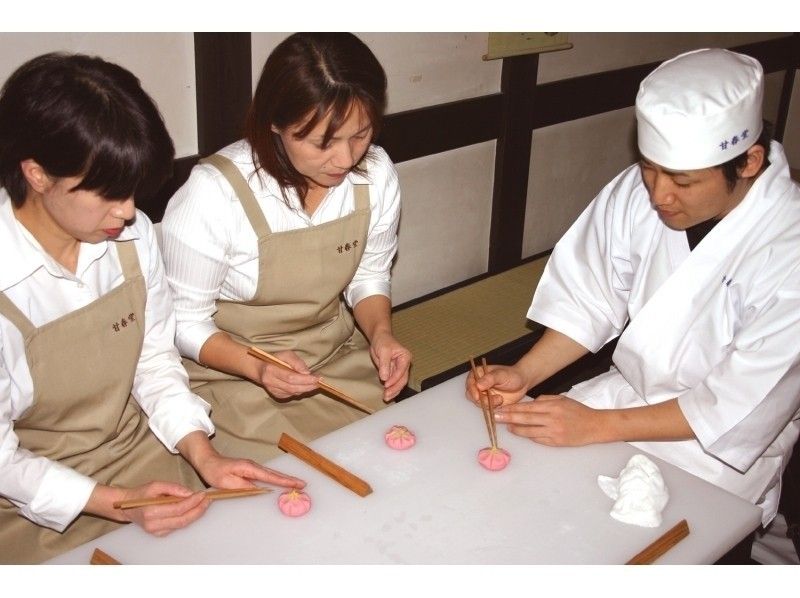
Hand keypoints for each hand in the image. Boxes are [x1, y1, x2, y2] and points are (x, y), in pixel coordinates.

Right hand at [88, 481, 209, 536]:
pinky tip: (195, 509)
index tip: (203, 494)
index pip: (178, 509)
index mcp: (151, 512)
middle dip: (198, 510)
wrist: (127, 507)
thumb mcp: (156, 485)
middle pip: (183, 520)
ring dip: (196, 514)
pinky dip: (188, 518)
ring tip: (205, 503)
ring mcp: (157, 532)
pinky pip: (178, 526)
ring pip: (182, 525)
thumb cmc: (141, 494)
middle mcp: (154, 525)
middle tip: (208, 500)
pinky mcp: (160, 535)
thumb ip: (173, 488)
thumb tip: (190, 493)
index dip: (193, 502)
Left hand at [177, 431, 304, 489]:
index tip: (298, 484)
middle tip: (303, 484)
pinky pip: (267, 475)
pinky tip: (281, 483)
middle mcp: (254, 466)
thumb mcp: (227, 483)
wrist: (208, 462)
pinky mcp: (251, 470)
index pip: (271, 476)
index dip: (285, 481)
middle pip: (275, 473)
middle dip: (290, 479)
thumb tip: (261, 490)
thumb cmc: (216, 472)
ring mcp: (253, 467)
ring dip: (285, 479)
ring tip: (296, 484)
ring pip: (272, 474)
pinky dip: (277, 478)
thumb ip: (244, 486)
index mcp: (250, 468)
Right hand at [252, 350, 319, 398]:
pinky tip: (306, 386)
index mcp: (271, 370)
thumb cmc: (275, 359)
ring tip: (315, 383)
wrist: (260, 369)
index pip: (291, 377)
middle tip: (319, 382)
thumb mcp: (286, 354)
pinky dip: (300, 391)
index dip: (305, 379)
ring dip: (306, 389)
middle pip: (293, 387)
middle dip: (308, 385)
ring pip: (293, 393)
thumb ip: (296, 362)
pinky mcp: (276, 395)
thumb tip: (307, 373)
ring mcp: (272, 390)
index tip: (317, 377)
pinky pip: (291, 395)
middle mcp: (270, 382)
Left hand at [369, 330, 411, 400]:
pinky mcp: (394, 373)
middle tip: (386, 395)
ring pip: (399, 383)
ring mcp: (399, 369)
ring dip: (393, 391)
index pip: (402, 371)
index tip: (386, 384)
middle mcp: (405, 364)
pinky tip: (387, 394)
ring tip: (386, 397)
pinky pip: (394, 382)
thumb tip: (385, 377)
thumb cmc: (383, 341)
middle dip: (395, 388)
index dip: (394, 379)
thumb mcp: (383, 351)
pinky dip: (391, 389)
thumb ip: (385, 364)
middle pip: (402, 379)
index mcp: (405, 357)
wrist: (379, 338)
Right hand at [465, 363, 527, 407]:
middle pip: (471, 395)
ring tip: (500, 399)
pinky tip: (500, 402)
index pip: (470, 382)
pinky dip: (492, 408)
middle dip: (480, 399)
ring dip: (488, 404)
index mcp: (479, 374)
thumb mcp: (501, 375)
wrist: (522, 383)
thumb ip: (489, 379)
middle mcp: (479, 384)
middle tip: (490, 400)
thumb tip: (478, 385)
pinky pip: (486, 408)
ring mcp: (483, 394)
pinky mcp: (489, 403)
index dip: (472, 390)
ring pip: (478, 403)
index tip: (477, 396)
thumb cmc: (512, 375)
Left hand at [494, 394, 607, 445]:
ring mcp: (554, 432)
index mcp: (553, 406)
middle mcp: (552, 419)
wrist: (595, 426)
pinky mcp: (556, 442)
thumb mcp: (562, 399)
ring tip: (506, 426)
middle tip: (496, 418)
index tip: (500, 409)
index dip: (512, 408)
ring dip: (516, 429)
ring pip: (530, 431)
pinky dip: (528, 436)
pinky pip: (538, 439)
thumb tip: (530, 403)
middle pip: (525, 419)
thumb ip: (545, 399)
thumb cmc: (578, 411)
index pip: (527, 407)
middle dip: (508, 418)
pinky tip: (520, 433)